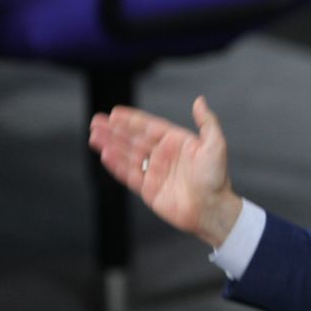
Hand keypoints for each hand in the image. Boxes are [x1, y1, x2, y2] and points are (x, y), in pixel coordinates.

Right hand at [88, 96, 241, 247]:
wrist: (212, 209)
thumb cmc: (216, 178)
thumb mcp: (215, 145)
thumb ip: (207, 122)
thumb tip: (199, 101)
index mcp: (177, 142)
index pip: (150, 127)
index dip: (132, 120)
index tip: (115, 112)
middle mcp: (164, 155)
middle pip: (134, 139)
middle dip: (115, 130)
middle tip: (96, 121)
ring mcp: (155, 172)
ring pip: (128, 155)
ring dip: (111, 144)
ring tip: (94, 135)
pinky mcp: (148, 189)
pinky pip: (129, 174)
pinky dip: (116, 164)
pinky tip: (105, 154)